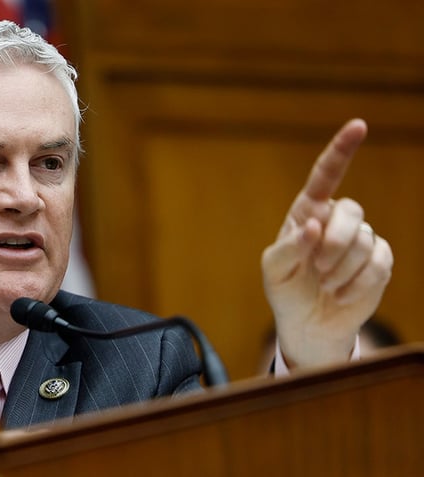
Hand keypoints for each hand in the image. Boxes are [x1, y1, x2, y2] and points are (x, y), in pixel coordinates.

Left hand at [261, 119, 392, 368]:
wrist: (307, 323)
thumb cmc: (285, 289)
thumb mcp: (274, 269)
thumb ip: (288, 247)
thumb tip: (312, 226)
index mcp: (308, 212)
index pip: (326, 175)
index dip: (342, 150)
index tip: (358, 126)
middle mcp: (336, 220)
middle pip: (351, 212)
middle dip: (335, 242)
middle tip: (316, 268)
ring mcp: (361, 240)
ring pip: (365, 241)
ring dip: (341, 269)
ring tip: (325, 286)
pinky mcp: (379, 262)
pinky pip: (378, 263)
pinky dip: (357, 283)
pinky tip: (340, 294)